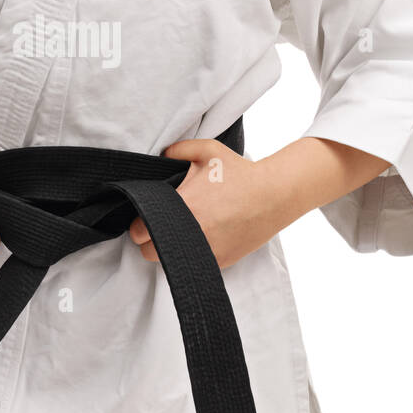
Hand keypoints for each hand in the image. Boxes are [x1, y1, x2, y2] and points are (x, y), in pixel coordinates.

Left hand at [128, 137, 279, 269]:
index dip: (138, 224)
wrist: (274, 195)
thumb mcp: (208, 151)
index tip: (145, 217)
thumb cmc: (240, 173)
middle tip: (160, 226)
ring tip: (179, 232)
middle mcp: (191, 232)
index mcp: (182, 206)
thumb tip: (158, 157)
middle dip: (149, 240)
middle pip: (148, 253)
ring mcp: (206, 249)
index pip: (139, 230)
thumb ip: (176, 150)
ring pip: (169, 262)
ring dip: (168, 250)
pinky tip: (201, 237)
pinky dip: (192, 253)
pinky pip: (194, 263)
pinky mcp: (220, 260)